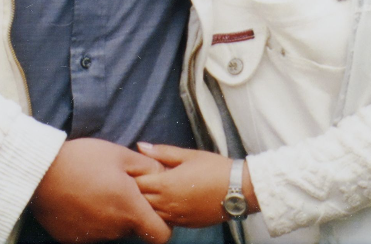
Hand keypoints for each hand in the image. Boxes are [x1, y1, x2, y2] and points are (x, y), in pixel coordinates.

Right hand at [29, 137, 171, 243]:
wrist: (39, 173)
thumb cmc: (83, 160)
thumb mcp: (120, 154)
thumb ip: (148, 168)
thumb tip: (165, 174)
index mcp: (129, 209)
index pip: (161, 235)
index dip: (162, 223)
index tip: (153, 206)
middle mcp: (114, 229)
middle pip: (135, 228)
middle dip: (133, 211)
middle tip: (119, 186)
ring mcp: (93, 237)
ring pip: (114, 229)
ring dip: (112, 214)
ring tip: (97, 188)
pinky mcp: (74, 239)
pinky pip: (92, 231)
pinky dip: (92, 219)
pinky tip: (82, 199)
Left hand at [134, 143, 249, 227]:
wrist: (238, 190)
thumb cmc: (214, 168)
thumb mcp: (188, 155)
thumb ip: (162, 152)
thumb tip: (140, 146)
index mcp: (166, 184)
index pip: (136, 183)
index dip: (132, 175)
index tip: (134, 169)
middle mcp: (167, 204)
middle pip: (139, 201)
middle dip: (136, 191)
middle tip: (139, 180)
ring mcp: (176, 217)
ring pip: (150, 214)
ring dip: (147, 204)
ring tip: (152, 191)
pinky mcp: (184, 224)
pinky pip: (164, 221)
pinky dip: (160, 213)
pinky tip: (165, 202)